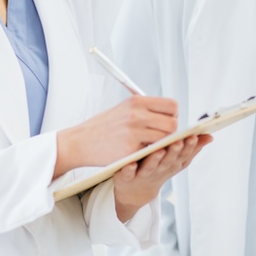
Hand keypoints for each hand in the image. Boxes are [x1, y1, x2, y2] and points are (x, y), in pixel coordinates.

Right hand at [53, 96, 178, 178]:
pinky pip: (151, 152)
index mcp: (137, 101)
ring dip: (161, 144)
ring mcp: (134, 133)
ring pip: (165, 140)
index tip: (167, 121)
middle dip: (171, 132)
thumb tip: (172, 113)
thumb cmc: (105, 125)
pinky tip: (139, 152)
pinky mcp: (130, 151)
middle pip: (173, 124)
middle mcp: (136, 115)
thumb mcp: (125, 107)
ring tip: (150, 144)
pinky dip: (148, 154)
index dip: (173, 115)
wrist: (82, 141)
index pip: (172, 106)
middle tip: (161, 136)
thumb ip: (147, 108)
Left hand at [113, 134, 212, 221]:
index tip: (193, 136)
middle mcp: (159, 170)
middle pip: (168, 161)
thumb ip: (192, 148)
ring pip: (150, 167)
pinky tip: (131, 163)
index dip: (189, 147)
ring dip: (155, 160)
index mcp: (171, 164)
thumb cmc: (157, 169)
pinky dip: (129, 170)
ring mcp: (143, 175)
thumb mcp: (176, 161)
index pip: (182, 156)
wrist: (135, 192)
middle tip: (179, 141)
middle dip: (174, 152)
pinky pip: (128, 174)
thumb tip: (210, 136)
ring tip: (159, 150)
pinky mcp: (126, 178)